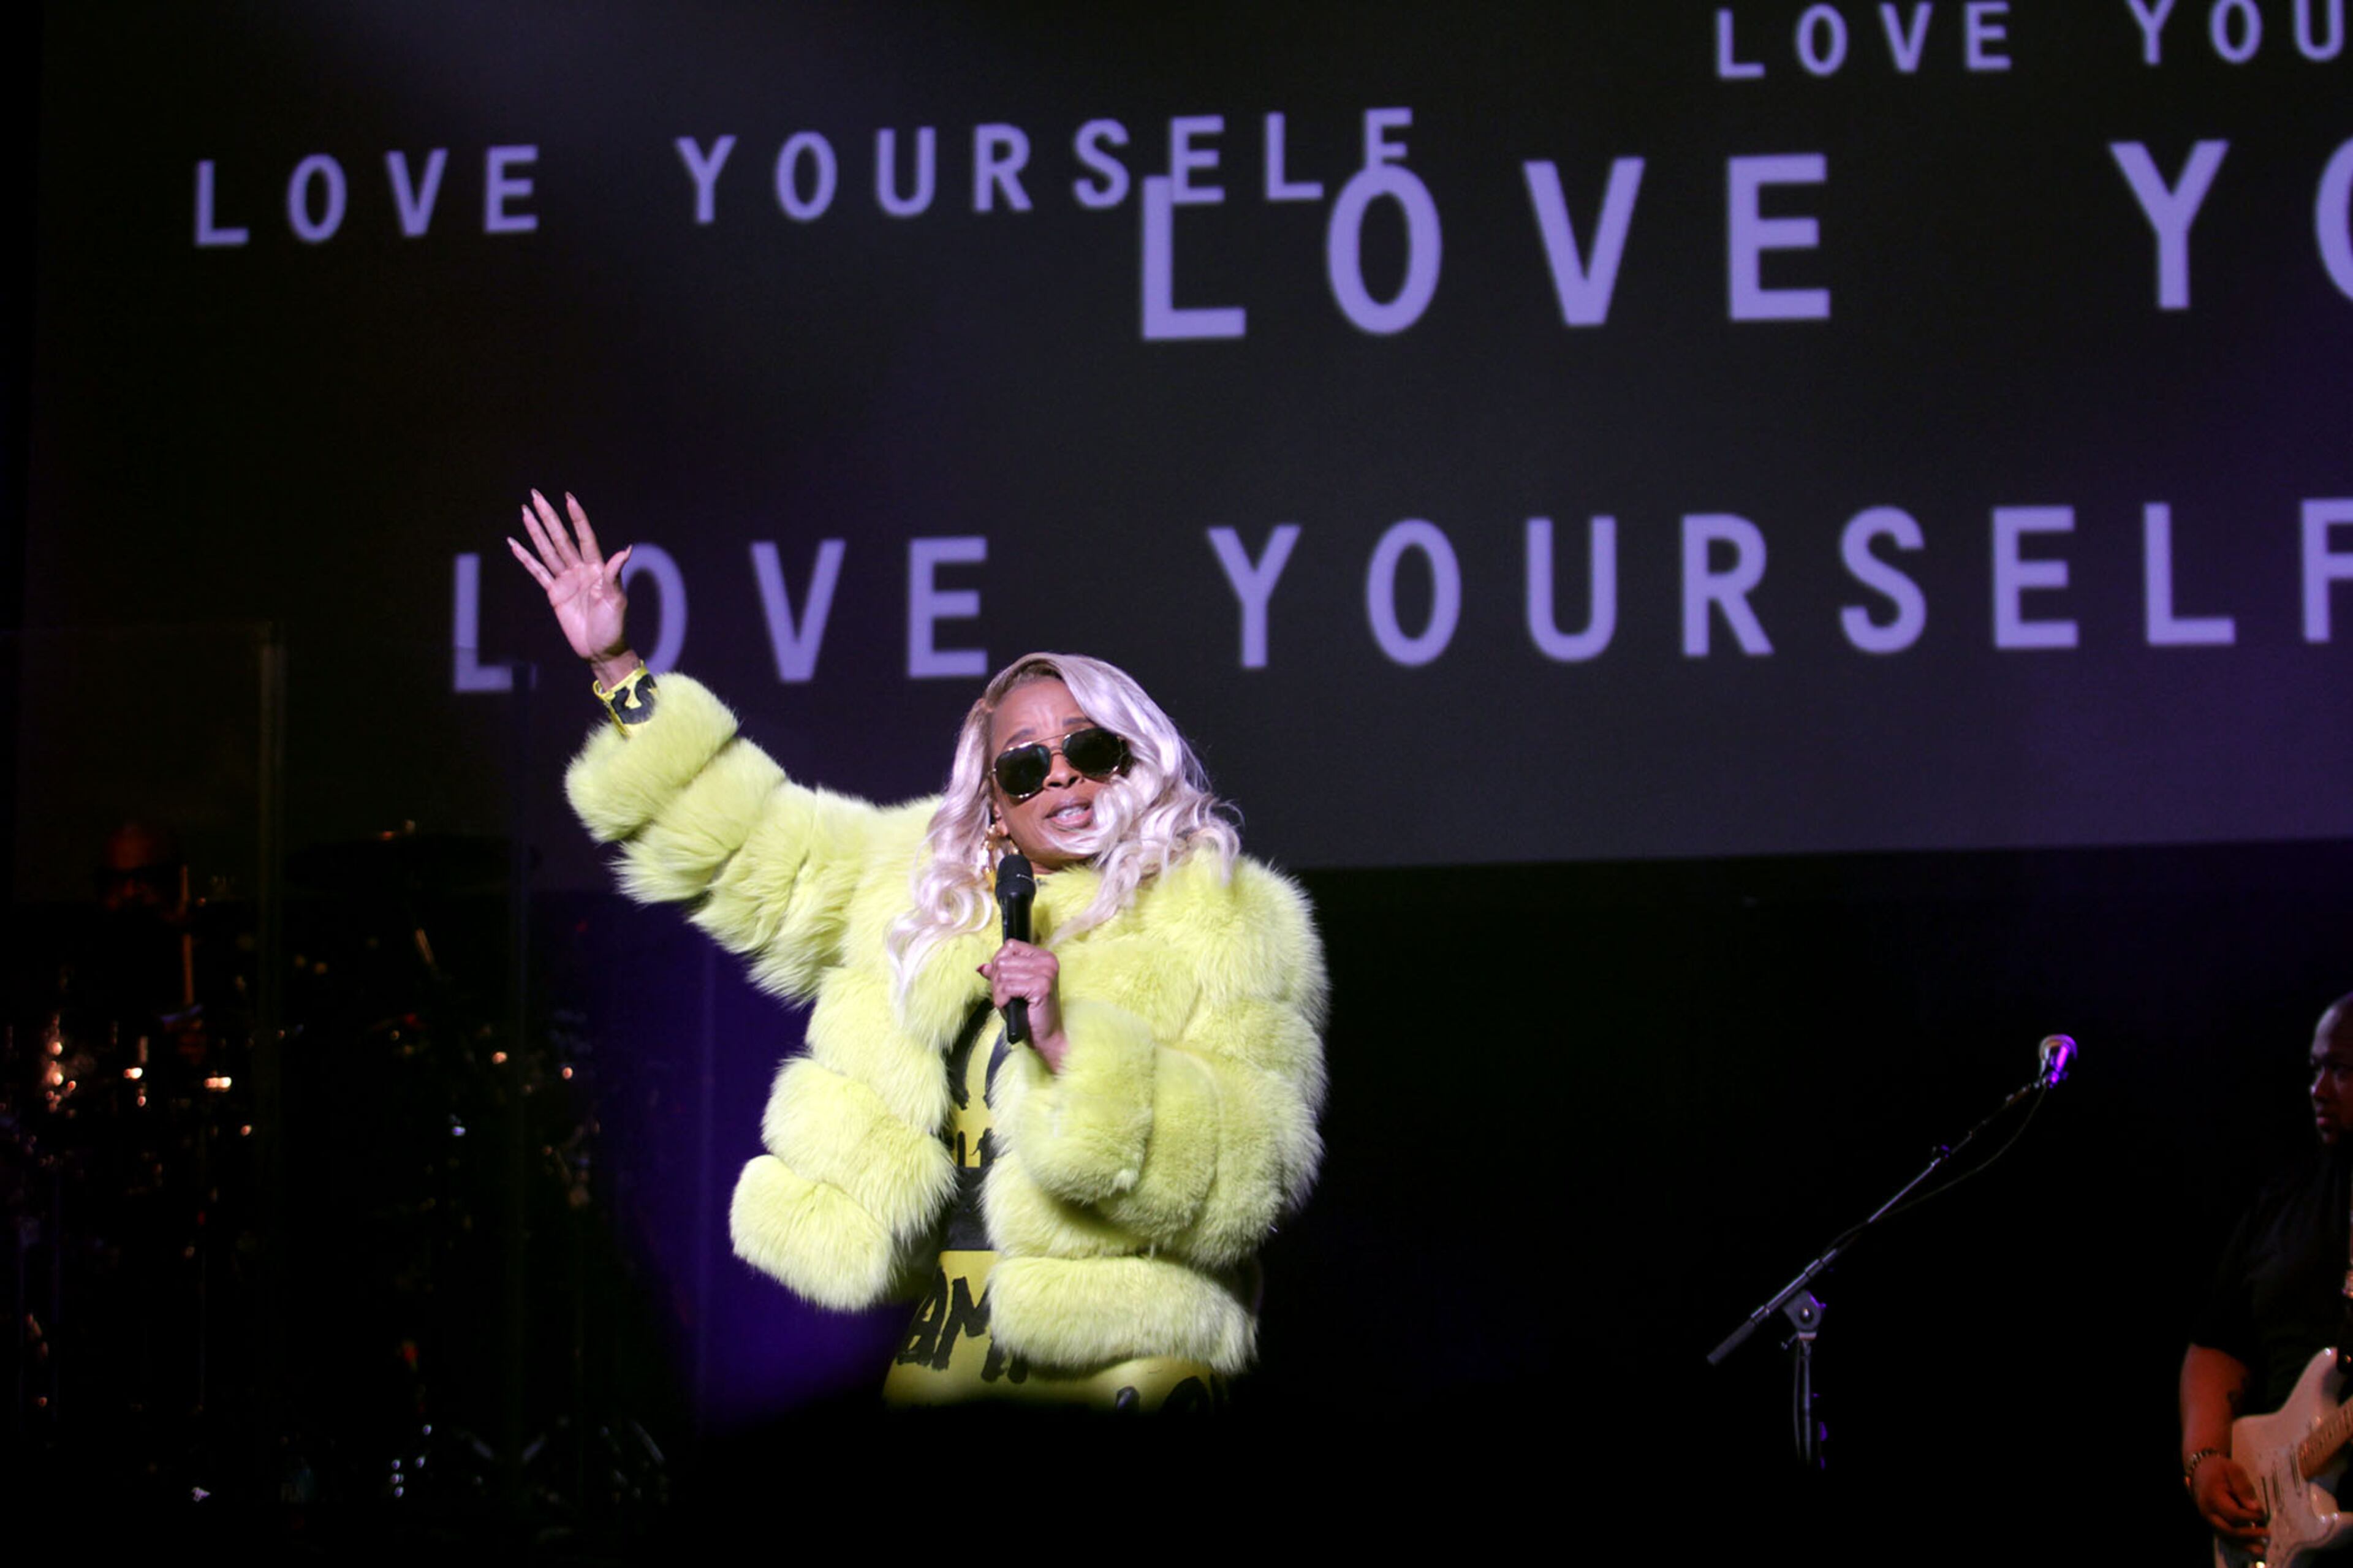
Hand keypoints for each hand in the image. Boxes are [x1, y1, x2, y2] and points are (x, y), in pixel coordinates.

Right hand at [507, 490, 636, 680]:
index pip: (585, 537)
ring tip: (524, 512)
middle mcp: (580, 569)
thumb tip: (625, 551)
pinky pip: (537, 572)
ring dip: (535, 532)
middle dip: (548, 517)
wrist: (601, 650)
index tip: (567, 498)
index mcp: (597, 568)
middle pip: (561, 538)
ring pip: (547, 550)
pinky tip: (515, 544)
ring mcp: (566, 580)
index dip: (577, 518)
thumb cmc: (614, 626)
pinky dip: (526, 558)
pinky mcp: (554, 593)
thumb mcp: (616, 600)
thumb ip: (614, 575)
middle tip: (535, 495)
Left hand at [981, 940, 1066, 1070]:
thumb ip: (999, 974)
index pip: (1010, 945)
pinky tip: (1012, 1007)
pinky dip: (1003, 1000)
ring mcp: (1046, 973)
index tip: (1004, 981)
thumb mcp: (1012, 989)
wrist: (1046, 1037)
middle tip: (1007, 996)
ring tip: (1010, 1003)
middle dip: (997, 981)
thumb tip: (982, 967)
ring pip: (1002, 975)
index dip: (1000, 963)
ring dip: (999, 993)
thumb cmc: (1030, 1014)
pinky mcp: (1041, 987)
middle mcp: (1047, 961)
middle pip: (1003, 960)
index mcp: (1043, 957)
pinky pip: (1007, 988)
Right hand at [2191, 1453, 2267, 1549]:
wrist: (2201, 1469)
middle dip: (2249, 1535)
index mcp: (2212, 1497)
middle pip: (2228, 1530)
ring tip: (2261, 1550)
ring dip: (2244, 1545)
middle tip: (2267, 1533)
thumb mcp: (2234, 1471)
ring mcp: (2208, 1518)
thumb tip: (2256, 1509)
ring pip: (2226, 1537)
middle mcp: (2207, 1511)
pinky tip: (2251, 1548)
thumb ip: (2244, 1488)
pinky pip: (2224, 1537)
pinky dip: (2237, 1545)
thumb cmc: (2220, 1469)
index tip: (2263, 1513)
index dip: (2250, 1517)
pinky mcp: (2212, 1522)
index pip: (2234, 1514)